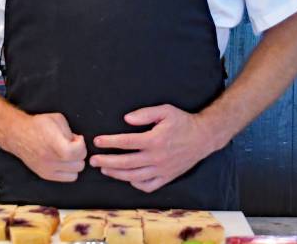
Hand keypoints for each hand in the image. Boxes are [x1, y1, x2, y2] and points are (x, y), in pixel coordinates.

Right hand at [5, 112, 86, 182]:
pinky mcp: (45, 175)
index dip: (81, 143)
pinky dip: (69, 171)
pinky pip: (68, 178)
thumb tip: (77, 142)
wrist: (18, 134)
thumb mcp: (57, 119)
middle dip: (79, 153)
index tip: (77, 138)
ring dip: (75, 162)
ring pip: (75, 173)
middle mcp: (51, 159)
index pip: (79, 152)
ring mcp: (48, 169)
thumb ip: (70, 131)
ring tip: (68, 153)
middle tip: (72, 145)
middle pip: (79, 163)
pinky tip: (64, 161)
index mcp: (55, 145)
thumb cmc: (37, 125)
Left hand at [90, 104, 221, 192]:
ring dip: (116, 174)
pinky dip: (136, 184)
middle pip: (125, 163)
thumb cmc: (183, 122)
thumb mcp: (165, 111)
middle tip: (93, 160)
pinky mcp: (167, 177)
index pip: (126, 142)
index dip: (109, 142)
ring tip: (104, 170)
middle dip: (106, 162)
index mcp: (155, 140)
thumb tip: (126, 119)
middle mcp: (157, 157)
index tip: (97, 142)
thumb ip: (145, 113)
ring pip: (134, 177)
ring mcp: (162, 170)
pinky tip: (128, 178)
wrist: (204, 137)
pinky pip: (148, 186)